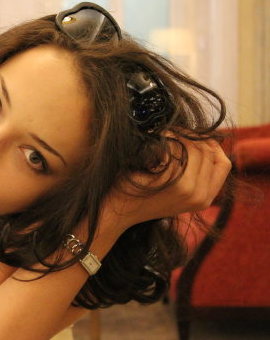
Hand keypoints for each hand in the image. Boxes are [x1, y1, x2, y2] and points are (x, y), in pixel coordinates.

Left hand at [102, 136, 231, 231]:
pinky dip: (166, 139)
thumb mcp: (173, 190)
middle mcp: (200, 196)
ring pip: (194, 148)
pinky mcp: (172, 182)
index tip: (195, 136)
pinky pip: (177, 150)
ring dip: (179, 135)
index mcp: (204, 200)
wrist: (116, 210)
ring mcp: (187, 190)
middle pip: (208, 153)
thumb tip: (203, 142)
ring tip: (163, 132)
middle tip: (173, 129)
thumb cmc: (140, 195)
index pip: (223, 164)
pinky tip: (155, 138)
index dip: (211, 145)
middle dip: (192, 136)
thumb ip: (191, 174)